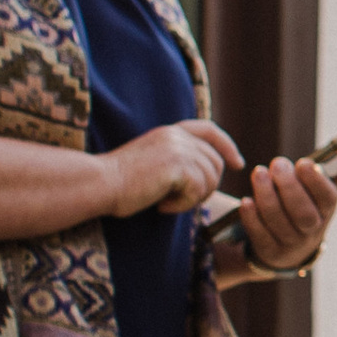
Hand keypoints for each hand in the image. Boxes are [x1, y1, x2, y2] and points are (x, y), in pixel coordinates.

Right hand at [105, 119, 239, 218]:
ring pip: (209, 179)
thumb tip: (206, 173)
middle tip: (183, 200)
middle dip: (208, 186)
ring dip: (192, 199)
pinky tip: (161, 207)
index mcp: (170, 131)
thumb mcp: (152, 160)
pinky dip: (182, 206)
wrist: (99, 183)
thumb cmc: (119, 182)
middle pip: (215, 162)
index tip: (237, 163)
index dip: (227, 146)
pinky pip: (197, 191)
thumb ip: (176, 159)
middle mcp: (176, 136)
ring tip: (167, 203)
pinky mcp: (177, 166)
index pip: (209, 130)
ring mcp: (178, 149)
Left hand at [216, 156, 336, 283]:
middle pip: (304, 214)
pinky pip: (261, 236)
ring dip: (267, 196)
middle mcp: (313, 231)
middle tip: (278, 163)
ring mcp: (292, 244)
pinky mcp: (271, 252)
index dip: (316, 182)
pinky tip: (246, 201)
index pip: (328, 199)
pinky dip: (252, 218)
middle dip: (289, 187)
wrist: (291, 245)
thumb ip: (336, 166)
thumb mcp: (321, 188)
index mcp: (327, 211)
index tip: (304, 163)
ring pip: (279, 223)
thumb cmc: (307, 204)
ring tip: (259, 173)